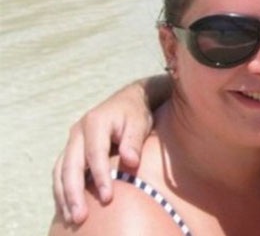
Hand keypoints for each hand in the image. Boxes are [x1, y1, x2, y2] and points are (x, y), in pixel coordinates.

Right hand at [52, 78, 160, 223]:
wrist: (128, 100)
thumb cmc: (136, 113)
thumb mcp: (139, 122)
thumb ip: (134, 141)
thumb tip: (131, 162)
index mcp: (95, 122)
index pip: (95, 154)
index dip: (100, 176)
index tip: (108, 198)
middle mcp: (78, 132)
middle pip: (70, 166)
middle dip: (73, 193)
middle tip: (80, 217)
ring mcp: (72, 142)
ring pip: (60, 172)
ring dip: (63, 196)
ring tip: (71, 219)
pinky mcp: (71, 151)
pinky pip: (61, 173)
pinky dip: (62, 191)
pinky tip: (67, 209)